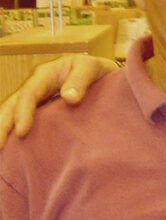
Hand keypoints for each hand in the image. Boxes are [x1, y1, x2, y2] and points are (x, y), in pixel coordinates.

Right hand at [0, 54, 117, 147]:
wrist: (101, 73)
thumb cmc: (96, 69)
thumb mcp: (91, 67)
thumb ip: (81, 80)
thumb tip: (70, 98)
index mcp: (44, 75)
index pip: (28, 94)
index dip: (23, 113)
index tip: (22, 132)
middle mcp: (34, 87)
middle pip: (11, 106)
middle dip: (2, 126)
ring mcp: (36, 99)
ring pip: (11, 114)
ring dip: (4, 131)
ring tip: (0, 152)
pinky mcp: (40, 110)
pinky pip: (23, 121)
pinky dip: (14, 133)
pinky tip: (11, 151)